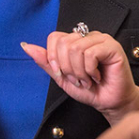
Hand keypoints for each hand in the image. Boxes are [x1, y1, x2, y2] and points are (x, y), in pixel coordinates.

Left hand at [22, 29, 138, 122]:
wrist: (108, 102)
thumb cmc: (90, 90)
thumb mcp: (61, 77)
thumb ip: (46, 62)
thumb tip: (26, 46)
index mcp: (76, 40)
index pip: (55, 37)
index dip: (54, 58)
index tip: (63, 74)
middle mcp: (88, 36)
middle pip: (64, 43)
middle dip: (67, 68)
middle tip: (78, 79)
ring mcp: (101, 39)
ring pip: (76, 48)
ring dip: (79, 72)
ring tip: (88, 79)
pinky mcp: (112, 46)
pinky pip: (90, 54)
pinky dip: (90, 70)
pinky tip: (97, 76)